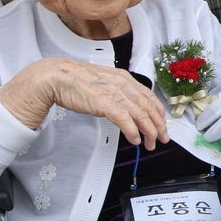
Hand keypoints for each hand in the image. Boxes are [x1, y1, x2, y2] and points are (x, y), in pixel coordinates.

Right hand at [0, 58, 167, 145]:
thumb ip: (117, 91)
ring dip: (148, 132)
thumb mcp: (104, 82)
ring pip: (140, 115)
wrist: (58, 76)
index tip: (162, 124)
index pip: (149, 96)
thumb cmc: (77, 81)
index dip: (159, 113)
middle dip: (158, 126)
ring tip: (149, 144)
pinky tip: (134, 140)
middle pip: (149, 107)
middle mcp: (123, 84)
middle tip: (162, 138)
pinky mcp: (105, 102)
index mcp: (124, 78)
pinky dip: (132, 131)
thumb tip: (127, 106)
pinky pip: (125, 119)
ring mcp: (114, 93)